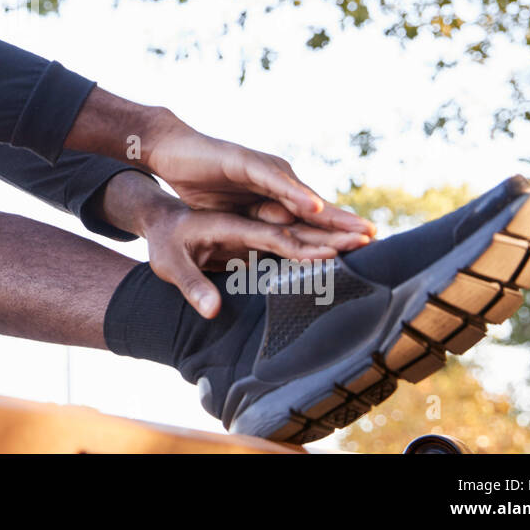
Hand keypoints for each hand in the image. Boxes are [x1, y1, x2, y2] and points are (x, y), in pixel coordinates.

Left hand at [139, 201, 371, 318]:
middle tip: (371, 237)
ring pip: (299, 228)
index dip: (304, 242)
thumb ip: (192, 284)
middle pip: (297, 224)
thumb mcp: (168, 262)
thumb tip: (213, 313)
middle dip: (333, 230)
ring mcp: (256, 222)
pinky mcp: (257, 233)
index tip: (335, 251)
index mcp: (231, 220)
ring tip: (366, 242)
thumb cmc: (163, 239)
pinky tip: (337, 255)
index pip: (274, 232)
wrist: (158, 219)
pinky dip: (313, 242)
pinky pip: (290, 237)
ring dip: (330, 234)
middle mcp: (249, 217)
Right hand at [144, 111, 374, 238]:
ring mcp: (263, 170)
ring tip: (357, 231)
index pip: (308, 225)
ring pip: (302, 196)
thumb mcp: (228, 222)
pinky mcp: (244, 162)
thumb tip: (270, 262)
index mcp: (271, 201)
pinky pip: (273, 181)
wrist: (170, 151)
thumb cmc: (200, 185)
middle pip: (315, 211)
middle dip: (345, 228)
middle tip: (375, 242)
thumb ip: (252, 238)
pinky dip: (294, 194)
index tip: (362, 257)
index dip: (334, 240)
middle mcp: (275, 183)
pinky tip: (313, 208)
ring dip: (331, 215)